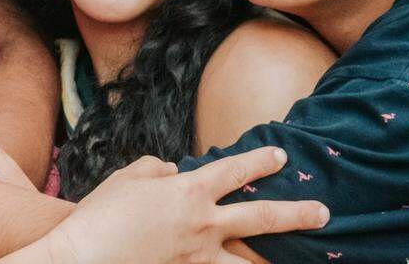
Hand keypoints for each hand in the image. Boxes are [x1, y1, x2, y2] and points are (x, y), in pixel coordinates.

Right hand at [24, 149, 326, 263]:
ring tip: (299, 260)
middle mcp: (202, 224)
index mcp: (189, 191)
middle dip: (295, 213)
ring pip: (249, 261)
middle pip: (259, 217)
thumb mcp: (126, 179)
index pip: (233, 170)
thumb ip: (155, 169)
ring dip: (273, 260)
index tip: (281, 156)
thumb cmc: (101, 214)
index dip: (260, 161)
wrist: (85, 257)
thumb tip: (172, 170)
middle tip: (323, 212)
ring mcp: (198, 257)